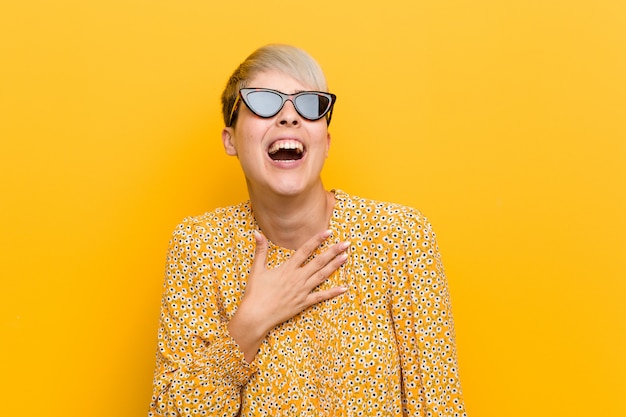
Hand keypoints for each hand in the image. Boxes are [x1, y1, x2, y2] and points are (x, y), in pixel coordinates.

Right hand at [227, 230, 348, 361]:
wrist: (256, 315)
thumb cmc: (255, 293)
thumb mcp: (257, 269)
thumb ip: (260, 250)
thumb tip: (257, 232)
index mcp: (287, 268)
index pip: (305, 250)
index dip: (317, 240)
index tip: (329, 232)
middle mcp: (298, 278)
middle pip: (319, 261)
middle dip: (333, 251)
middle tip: (346, 243)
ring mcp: (302, 291)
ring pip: (322, 276)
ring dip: (335, 266)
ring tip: (346, 257)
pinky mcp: (303, 303)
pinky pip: (321, 297)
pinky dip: (333, 292)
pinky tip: (343, 288)